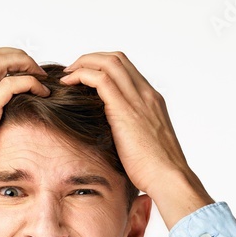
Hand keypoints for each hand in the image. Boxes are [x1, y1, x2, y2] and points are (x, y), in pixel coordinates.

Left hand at [59, 52, 212, 227]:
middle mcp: (146, 94)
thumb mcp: (144, 143)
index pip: (126, 69)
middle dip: (90, 59)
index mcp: (152, 101)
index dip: (102, 66)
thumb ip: (130, 131)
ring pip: (108, 62)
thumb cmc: (156, 170)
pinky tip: (68, 85)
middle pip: (117, 58)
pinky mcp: (124, 109)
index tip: (85, 77)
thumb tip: (113, 137)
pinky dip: (81, 75)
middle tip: (72, 72)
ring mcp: (138, 99)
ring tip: (67, 76)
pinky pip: (100, 79)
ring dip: (83, 63)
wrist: (168, 177)